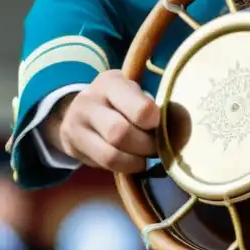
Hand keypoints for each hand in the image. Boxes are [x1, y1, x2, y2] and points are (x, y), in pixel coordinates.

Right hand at [43, 69, 159, 172]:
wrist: (78, 109)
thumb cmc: (119, 100)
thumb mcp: (133, 92)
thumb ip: (150, 105)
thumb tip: (176, 127)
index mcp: (110, 82)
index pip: (139, 109)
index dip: (155, 123)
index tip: (161, 125)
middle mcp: (89, 101)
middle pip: (121, 133)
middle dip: (146, 145)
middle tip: (157, 146)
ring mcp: (76, 125)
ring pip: (111, 155)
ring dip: (136, 161)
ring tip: (146, 156)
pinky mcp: (73, 146)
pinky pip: (103, 164)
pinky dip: (124, 167)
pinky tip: (133, 162)